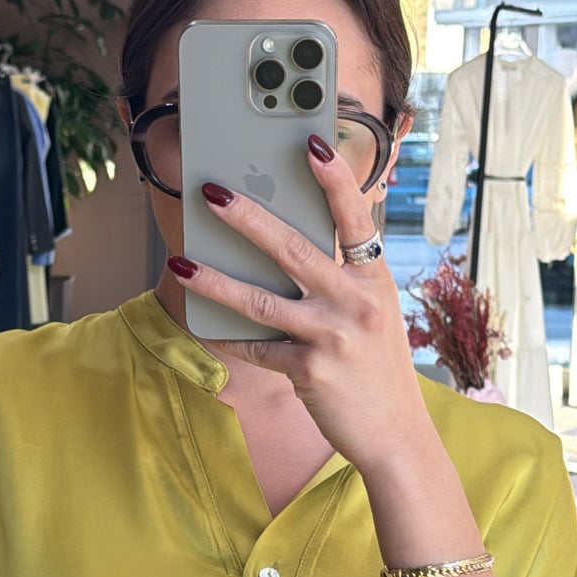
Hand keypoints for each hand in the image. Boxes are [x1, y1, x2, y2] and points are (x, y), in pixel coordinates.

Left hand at [169, 136, 429, 474]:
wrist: (396, 434)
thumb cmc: (377, 367)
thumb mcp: (374, 313)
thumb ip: (341, 278)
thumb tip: (287, 244)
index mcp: (373, 279)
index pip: (355, 218)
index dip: (334, 178)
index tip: (311, 143)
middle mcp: (356, 302)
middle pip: (292, 249)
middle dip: (247, 218)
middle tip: (212, 193)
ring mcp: (332, 336)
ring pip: (260, 300)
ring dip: (214, 280)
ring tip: (181, 263)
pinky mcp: (309, 370)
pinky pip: (256, 347)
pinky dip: (227, 336)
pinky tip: (201, 324)